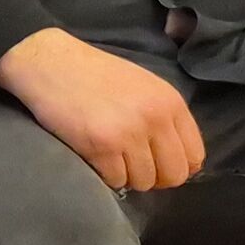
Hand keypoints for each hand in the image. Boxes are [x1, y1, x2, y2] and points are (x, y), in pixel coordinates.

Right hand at [0, 27, 206, 193]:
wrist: (50, 63)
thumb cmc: (95, 75)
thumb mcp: (143, 87)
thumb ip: (164, 119)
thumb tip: (180, 162)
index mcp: (171, 102)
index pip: (194, 156)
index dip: (175, 166)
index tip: (156, 162)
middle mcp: (155, 118)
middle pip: (173, 176)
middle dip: (153, 177)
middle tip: (131, 164)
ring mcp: (129, 133)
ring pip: (143, 182)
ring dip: (126, 175)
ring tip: (108, 154)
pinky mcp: (102, 147)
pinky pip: (115, 181)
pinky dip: (104, 174)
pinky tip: (93, 154)